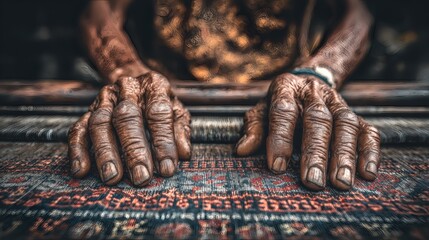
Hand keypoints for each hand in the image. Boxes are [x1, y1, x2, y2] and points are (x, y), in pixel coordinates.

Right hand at [68, 72, 190, 186]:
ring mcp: (104, 99)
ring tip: (112, 177)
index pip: (158, 113)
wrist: (137, 85)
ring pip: (100, 123)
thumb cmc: (161, 105)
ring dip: (106, 153)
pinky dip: (78, 151)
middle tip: (141, 177)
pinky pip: (78, 130)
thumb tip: (183, 154)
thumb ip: (180, 131)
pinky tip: (81, 171)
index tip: (167, 168)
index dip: (163, 142)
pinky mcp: (87, 111)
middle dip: (134, 150)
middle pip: (127, 118)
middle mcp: (127, 89)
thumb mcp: (178, 112)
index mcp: (154, 85)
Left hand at [236, 73, 379, 190]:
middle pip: (318, 119)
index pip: (283, 111)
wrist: (307, 83)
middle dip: (315, 152)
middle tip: (312, 182)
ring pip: (345, 125)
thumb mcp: (260, 111)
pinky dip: (370, 151)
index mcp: (286, 89)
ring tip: (340, 182)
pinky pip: (368, 130)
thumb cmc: (279, 105)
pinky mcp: (357, 114)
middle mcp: (314, 94)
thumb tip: (242, 151)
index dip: (280, 137)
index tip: (276, 166)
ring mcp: (339, 103)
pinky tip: (367, 173)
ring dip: (344, 155)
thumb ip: (253, 128)